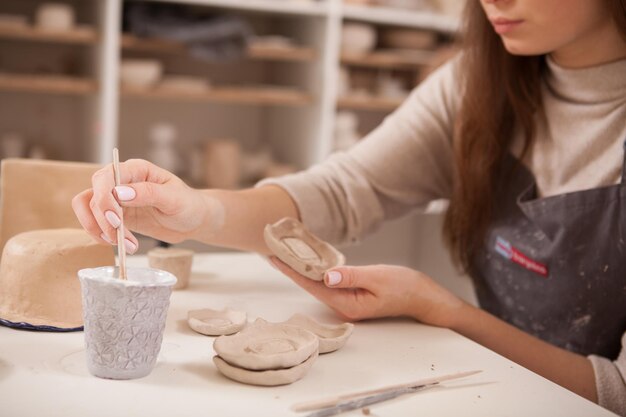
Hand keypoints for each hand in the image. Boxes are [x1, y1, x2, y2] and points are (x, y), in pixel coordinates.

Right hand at [72, 159, 220, 251]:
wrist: (194, 220)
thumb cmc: (189, 204)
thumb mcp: (174, 198)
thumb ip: (148, 193)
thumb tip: (119, 192)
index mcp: (136, 170)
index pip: (105, 177)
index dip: (103, 198)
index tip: (115, 219)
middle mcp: (122, 181)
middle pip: (93, 195)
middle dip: (103, 220)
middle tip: (120, 238)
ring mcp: (117, 199)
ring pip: (88, 209)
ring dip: (99, 230)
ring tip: (123, 245)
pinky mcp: (117, 215)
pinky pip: (96, 223)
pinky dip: (102, 236)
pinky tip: (121, 246)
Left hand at [270, 257, 467, 326]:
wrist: (424, 297)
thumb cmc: (405, 288)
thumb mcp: (378, 278)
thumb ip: (351, 277)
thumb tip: (326, 275)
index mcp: (347, 304)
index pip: (313, 285)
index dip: (292, 271)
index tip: (275, 258)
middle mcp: (343, 306)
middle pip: (311, 286)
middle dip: (292, 269)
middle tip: (273, 251)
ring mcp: (347, 302)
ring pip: (318, 284)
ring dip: (303, 270)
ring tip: (285, 254)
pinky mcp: (352, 296)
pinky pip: (329, 283)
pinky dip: (317, 271)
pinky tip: (309, 262)